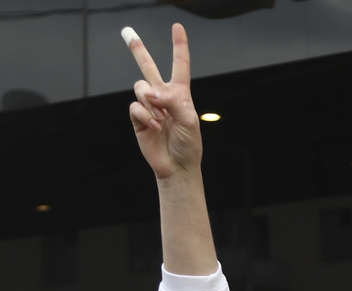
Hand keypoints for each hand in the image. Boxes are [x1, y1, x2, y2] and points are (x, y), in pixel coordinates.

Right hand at [124, 23, 201, 179]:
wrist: (177, 166)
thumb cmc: (189, 144)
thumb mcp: (189, 121)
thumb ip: (173, 102)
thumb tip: (151, 93)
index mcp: (180, 94)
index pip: (179, 65)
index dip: (179, 46)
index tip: (177, 27)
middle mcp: (163, 96)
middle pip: (148, 67)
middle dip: (137, 49)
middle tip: (126, 31)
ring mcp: (149, 107)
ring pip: (140, 87)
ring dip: (150, 102)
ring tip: (161, 119)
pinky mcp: (137, 118)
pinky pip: (135, 106)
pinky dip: (145, 115)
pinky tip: (154, 126)